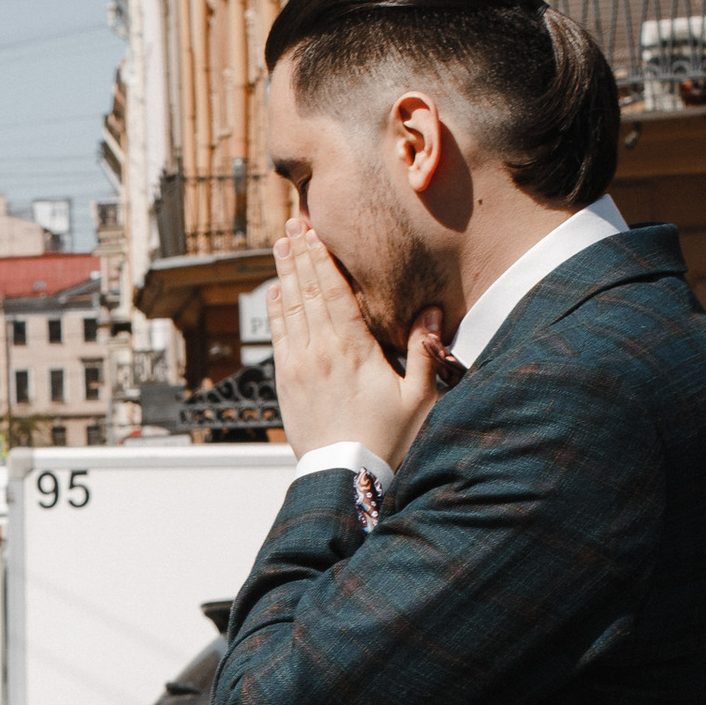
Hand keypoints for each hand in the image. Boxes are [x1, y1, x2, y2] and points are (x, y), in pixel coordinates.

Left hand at [267, 223, 446, 467]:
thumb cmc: (388, 442)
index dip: (323, 258)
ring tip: (280, 246)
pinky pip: (278, 337)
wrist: (345, 479)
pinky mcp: (285, 385)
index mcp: (354, 350)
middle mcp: (320, 352)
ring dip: (285, 275)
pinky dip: (275, 311)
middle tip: (291, 225)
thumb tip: (431, 311)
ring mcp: (298, 367)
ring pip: (289, 310)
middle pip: (307, 292)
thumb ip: (424, 352)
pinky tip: (274, 292)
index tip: (313, 231)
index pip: (335, 292)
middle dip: (300, 256)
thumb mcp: (419, 399)